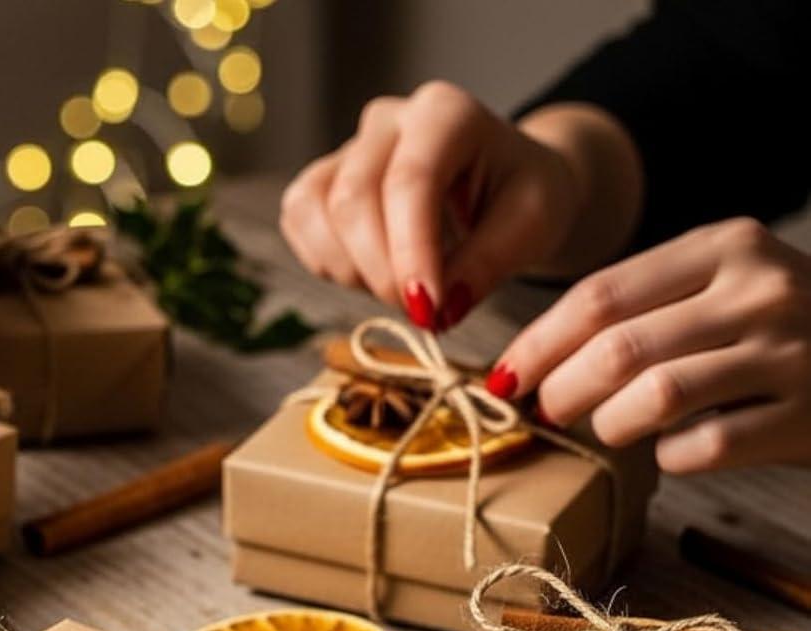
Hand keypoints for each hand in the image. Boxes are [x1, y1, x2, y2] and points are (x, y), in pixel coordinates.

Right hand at [280, 83, 639, 329]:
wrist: (503, 183)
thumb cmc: (522, 196)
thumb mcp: (534, 225)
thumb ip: (489, 262)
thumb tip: (438, 307)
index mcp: (446, 113)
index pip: (411, 181)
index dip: (410, 254)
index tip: (427, 313)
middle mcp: (388, 121)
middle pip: (352, 200)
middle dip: (381, 273)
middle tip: (422, 313)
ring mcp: (347, 148)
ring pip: (315, 210)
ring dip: (350, 271)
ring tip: (397, 287)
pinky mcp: (321, 180)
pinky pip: (299, 222)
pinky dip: (327, 263)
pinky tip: (368, 273)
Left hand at [491, 219, 810, 473]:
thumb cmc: (776, 327)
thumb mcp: (721, 284)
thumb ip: (639, 306)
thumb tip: (529, 362)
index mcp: (727, 246)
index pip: (601, 296)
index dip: (537, 344)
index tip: (505, 376)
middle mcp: (760, 290)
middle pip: (618, 349)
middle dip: (562, 390)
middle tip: (550, 411)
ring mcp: (787, 353)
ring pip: (655, 397)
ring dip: (610, 424)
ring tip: (611, 427)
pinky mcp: (802, 416)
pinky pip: (701, 448)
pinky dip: (669, 456)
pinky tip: (673, 448)